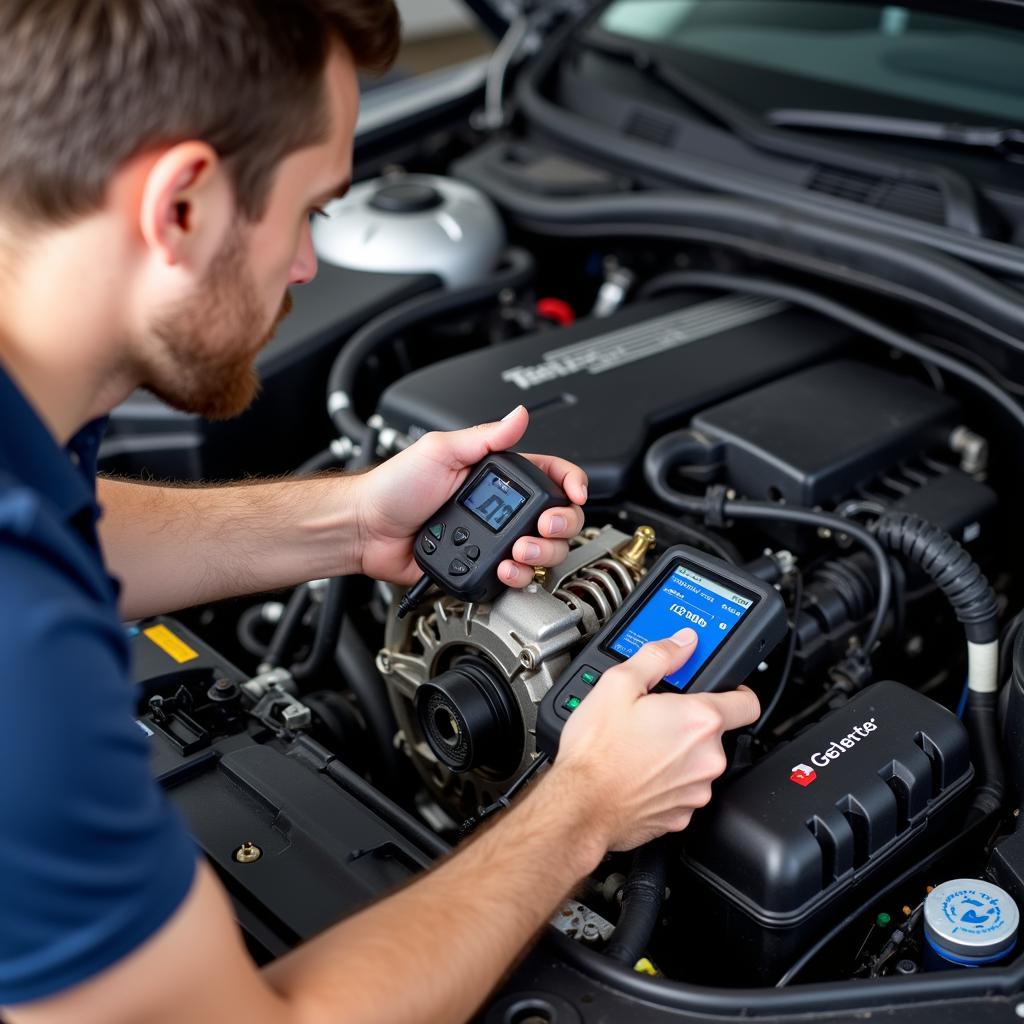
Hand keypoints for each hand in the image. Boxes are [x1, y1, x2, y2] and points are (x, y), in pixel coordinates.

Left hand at [354, 406, 587, 587]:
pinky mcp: (484, 568)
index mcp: (497, 477)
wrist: (366, 529)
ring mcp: (494, 540)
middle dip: (560, 525)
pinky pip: (516, 578)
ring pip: (543, 552)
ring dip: (541, 553)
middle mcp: (501, 509)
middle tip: (543, 526)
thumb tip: (519, 415)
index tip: (576, 494)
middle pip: (558, 519)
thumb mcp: (440, 451)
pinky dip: (519, 577)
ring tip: (519, 551)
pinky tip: (505, 569)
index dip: (572, 483)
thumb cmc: (394, 487)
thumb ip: (484, 437)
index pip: (550, 476)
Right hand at [554, 628, 759, 851]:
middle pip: (715, 733)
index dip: (737, 692)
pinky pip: (683, 790)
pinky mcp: (682, 815)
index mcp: (699, 721)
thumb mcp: (618, 684)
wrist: (581, 805)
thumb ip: (658, 656)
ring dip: (679, 754)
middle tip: (656, 718)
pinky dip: (667, 781)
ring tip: (641, 747)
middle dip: (690, 724)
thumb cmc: (598, 751)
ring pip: (699, 763)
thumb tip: (682, 643)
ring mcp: (696, 790)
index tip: (723, 691)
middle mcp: (708, 758)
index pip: (748, 703)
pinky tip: (639, 772)